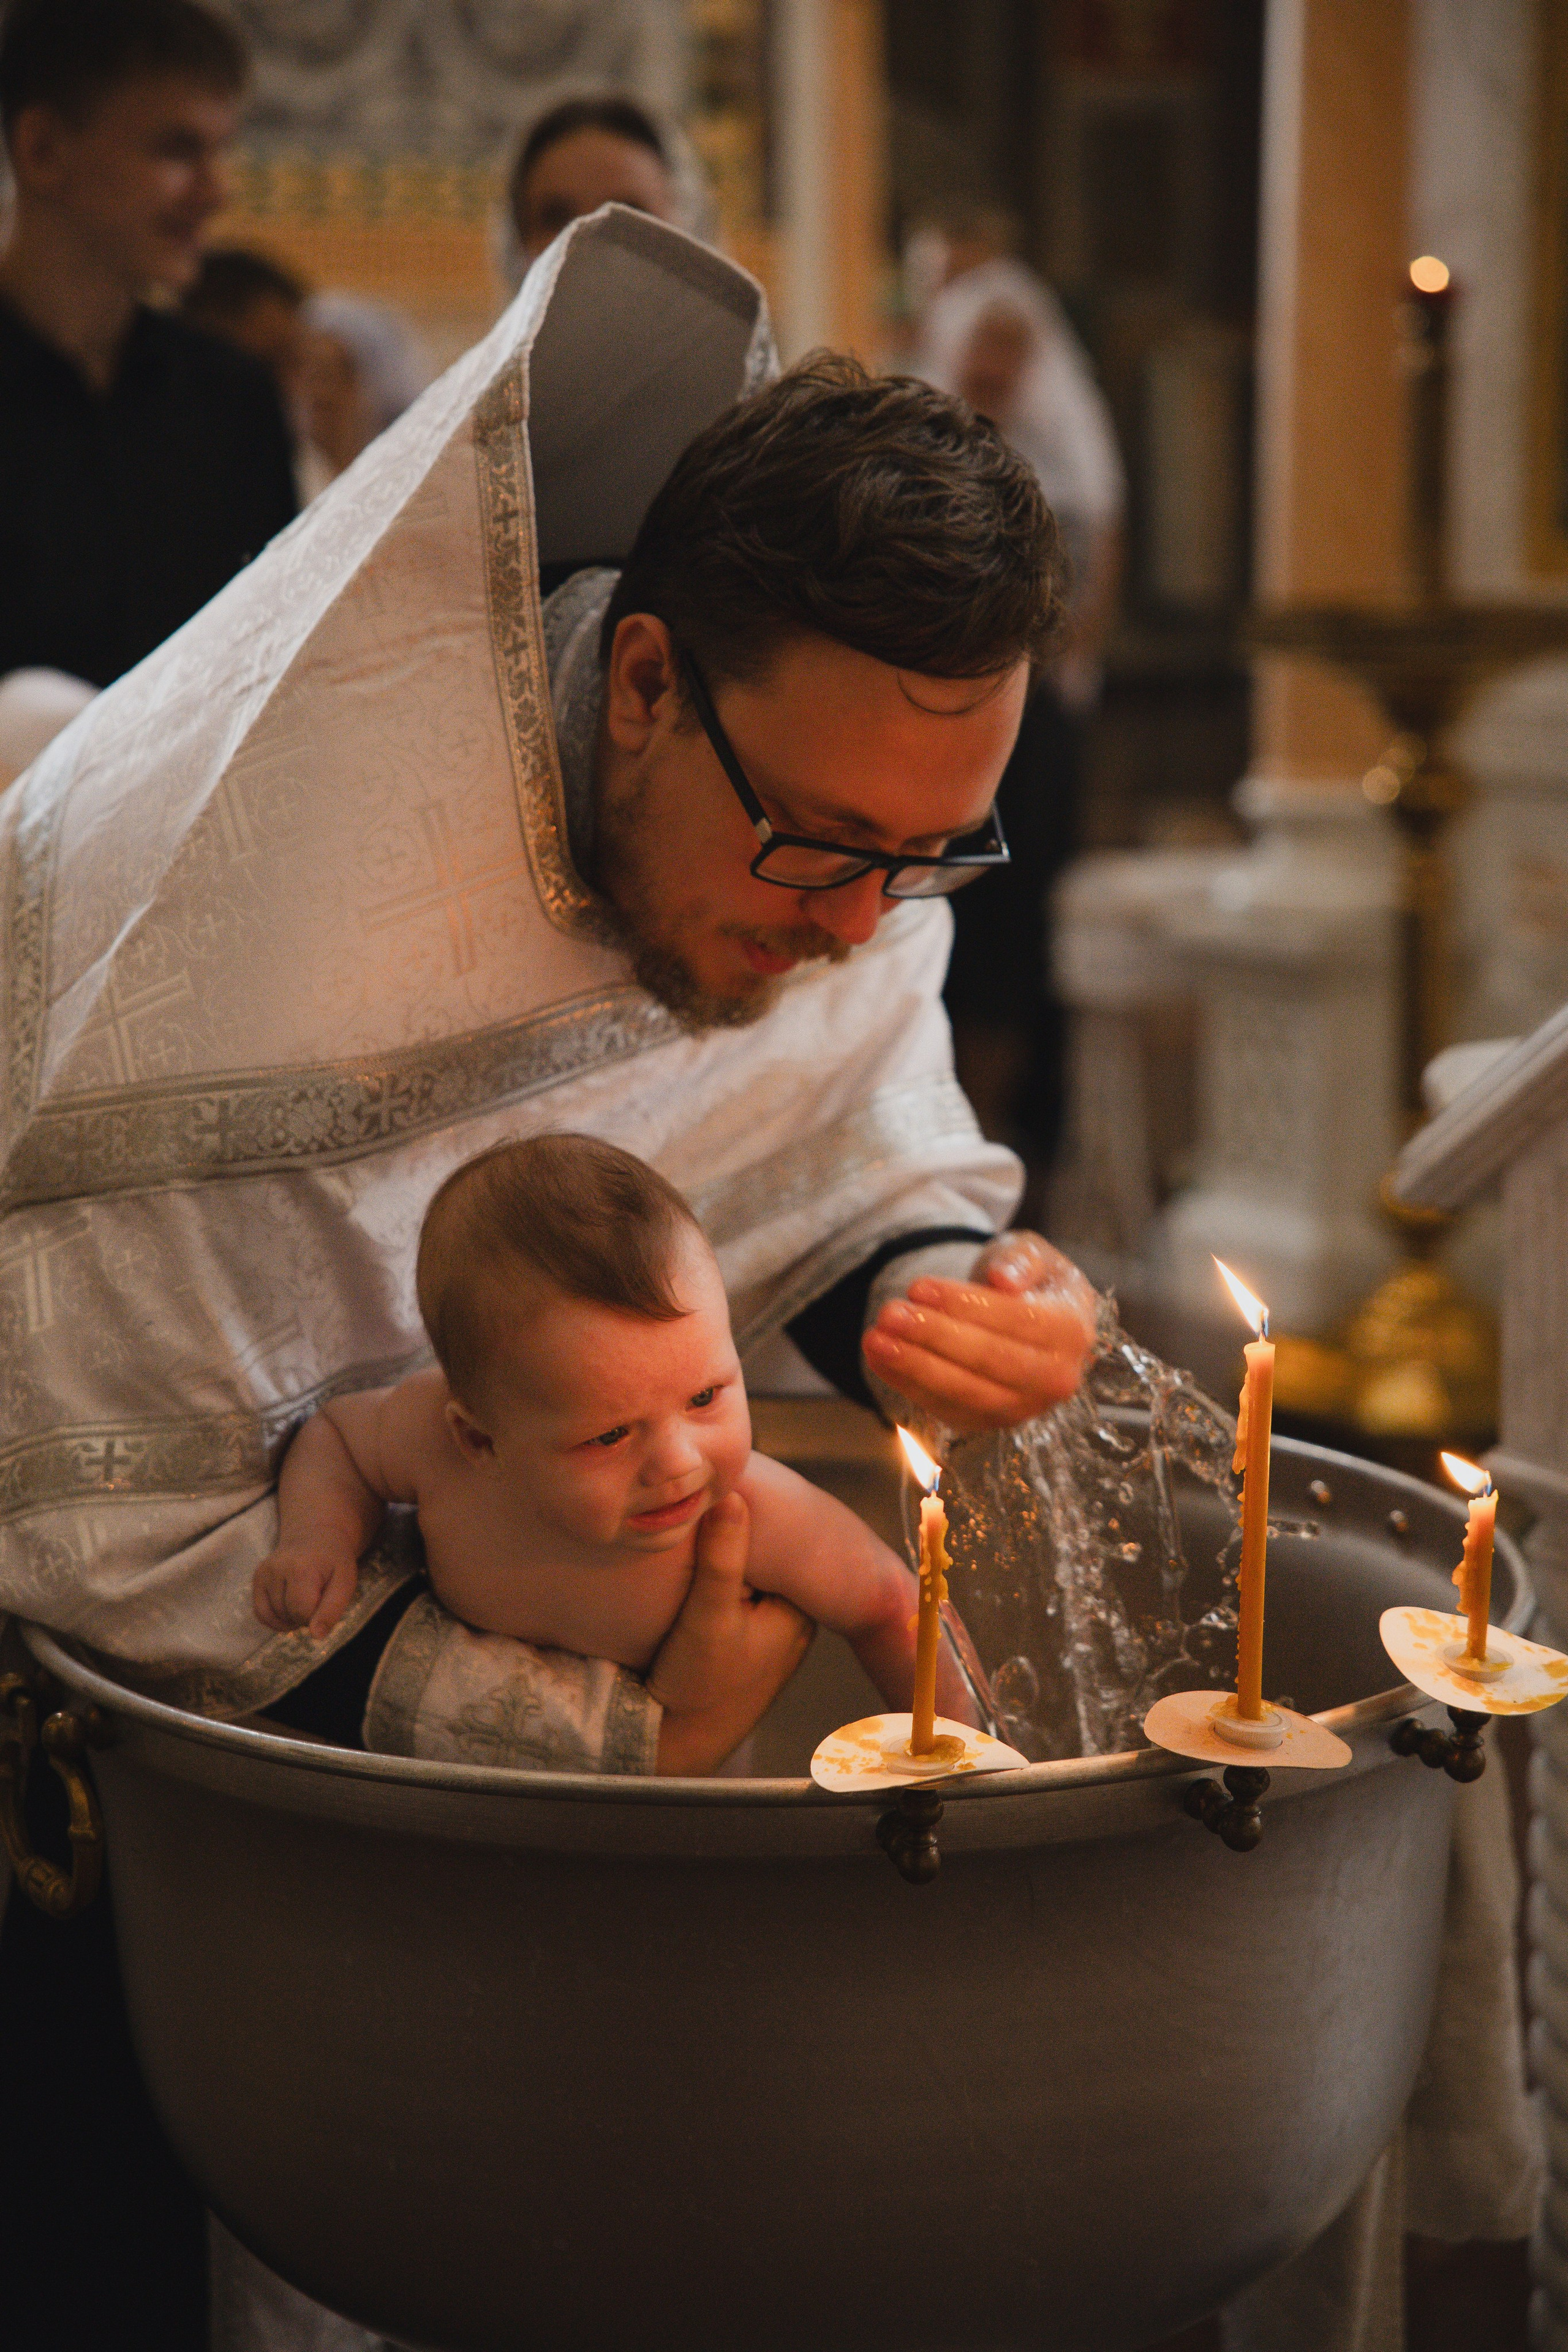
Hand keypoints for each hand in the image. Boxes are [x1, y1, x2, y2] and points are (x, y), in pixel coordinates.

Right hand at [253, 1544, 359, 1638]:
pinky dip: (275, 1619)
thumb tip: (315, 1635)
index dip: (317, 1616)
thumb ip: (332, 1609)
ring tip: (304, 1599)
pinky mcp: (257, 1578)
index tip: (326, 1601)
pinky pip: (261, 1613)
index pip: (302, 1613)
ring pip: (273, 1617)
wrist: (316, 1535)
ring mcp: (263, 1573)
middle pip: (288, 1616)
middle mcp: (276, 1569)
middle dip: (305, 1616)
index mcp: (301, 1569)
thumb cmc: (334, 1561)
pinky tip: (289, 1609)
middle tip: (317, 1597)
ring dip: (291, 1618)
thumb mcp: (345, 1582)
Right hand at [647, 1493, 813, 1773]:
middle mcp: (789, 1622)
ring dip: (725, 1557)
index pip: (787, 1548)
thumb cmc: (697, 1684)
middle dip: (741, 1538)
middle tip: (706, 1507)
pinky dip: (717, 1579)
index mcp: (798, 1614)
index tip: (727, 1495)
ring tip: (697, 1531)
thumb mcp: (708, 1615)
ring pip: (749, 1577)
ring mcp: (764, 1634)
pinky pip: (734, 1594)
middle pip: (768, 1561)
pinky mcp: (738, 1642)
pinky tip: (693, 1566)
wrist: (673, 1740)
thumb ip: (722, 1557)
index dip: (758, 1520)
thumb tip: (732, 1493)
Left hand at [860, 1229, 1096, 1436]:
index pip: (1016, 1320)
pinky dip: (908, 1385)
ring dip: (915, 1367)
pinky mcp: (988, 1423)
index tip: (918, 1286)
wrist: (1027, 1320)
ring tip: (875, 1337)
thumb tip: (1005, 1279)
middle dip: (934, 1337)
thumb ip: (1021, 1259)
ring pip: (965, 1393)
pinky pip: (945, 1408)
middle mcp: (1055, 1380)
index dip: (964, 1305)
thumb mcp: (1031, 1253)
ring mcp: (1022, 1408)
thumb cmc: (1028, 1280)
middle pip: (990, 1361)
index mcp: (1073, 1332)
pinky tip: (878, 1357)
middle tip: (889, 1313)